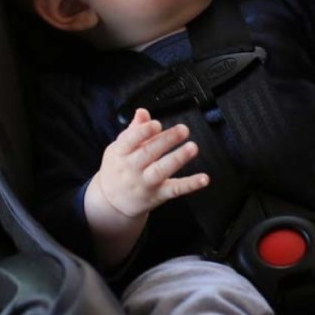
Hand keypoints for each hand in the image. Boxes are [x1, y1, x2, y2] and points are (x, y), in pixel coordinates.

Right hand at [84, 108, 207, 266]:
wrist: (111, 202)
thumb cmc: (118, 169)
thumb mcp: (118, 148)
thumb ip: (133, 130)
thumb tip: (142, 112)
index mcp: (121, 153)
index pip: (130, 141)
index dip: (143, 132)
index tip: (157, 124)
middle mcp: (132, 169)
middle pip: (148, 153)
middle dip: (166, 140)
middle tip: (183, 129)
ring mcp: (145, 183)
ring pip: (161, 171)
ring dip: (178, 158)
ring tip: (192, 147)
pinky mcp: (157, 195)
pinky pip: (175, 190)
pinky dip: (190, 184)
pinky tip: (203, 178)